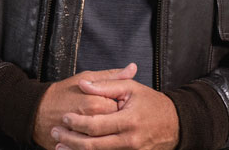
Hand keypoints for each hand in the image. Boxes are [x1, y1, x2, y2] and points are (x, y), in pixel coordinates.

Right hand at [34, 64, 137, 148]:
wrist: (37, 111)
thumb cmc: (63, 92)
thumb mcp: (86, 77)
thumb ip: (111, 75)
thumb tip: (133, 68)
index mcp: (97, 103)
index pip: (121, 108)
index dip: (122, 106)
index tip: (120, 103)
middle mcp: (92, 121)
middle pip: (114, 126)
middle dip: (116, 123)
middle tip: (113, 118)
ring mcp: (85, 137)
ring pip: (106, 141)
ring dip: (109, 137)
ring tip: (108, 129)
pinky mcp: (77, 149)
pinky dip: (98, 147)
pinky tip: (99, 142)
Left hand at [51, 65, 178, 149]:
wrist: (174, 124)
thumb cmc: (151, 102)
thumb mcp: (130, 88)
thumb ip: (105, 85)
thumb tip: (83, 84)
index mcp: (128, 121)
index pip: (95, 125)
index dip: (76, 122)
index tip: (63, 117)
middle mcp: (129, 141)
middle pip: (93, 146)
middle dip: (70, 141)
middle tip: (55, 134)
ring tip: (59, 148)